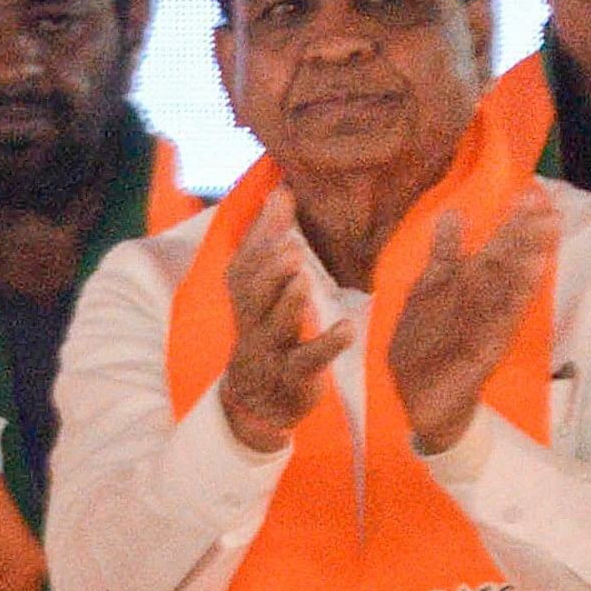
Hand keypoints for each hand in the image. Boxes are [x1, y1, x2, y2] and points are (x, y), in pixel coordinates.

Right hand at [217, 194, 350, 454]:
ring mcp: (269, 352)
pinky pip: (306, 362)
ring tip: (304, 277)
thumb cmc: (267, 332)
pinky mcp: (292, 377)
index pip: (243, 265)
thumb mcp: (263, 289)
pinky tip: (347, 328)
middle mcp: (251, 323)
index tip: (283, 198)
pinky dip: (326, 345)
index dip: (260, 234)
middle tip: (291, 247)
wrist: (256, 401)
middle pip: (250, 295)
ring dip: (287, 303)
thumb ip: (269, 242)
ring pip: (272, 327)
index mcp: (246, 299)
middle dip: (268, 271)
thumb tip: (280, 189)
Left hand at [385, 188, 558, 454]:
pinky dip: (518, 293)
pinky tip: (534, 270)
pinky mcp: (486, 347)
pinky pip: (504, 317)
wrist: (424, 400)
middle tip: (548, 201)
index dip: (513, 222)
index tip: (531, 191)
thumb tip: (453, 213)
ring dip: (529, 256)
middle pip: (507, 260)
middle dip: (525, 232)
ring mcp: (486, 324)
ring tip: (549, 227)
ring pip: (511, 284)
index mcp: (468, 286)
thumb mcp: (426, 293)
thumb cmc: (429, 344)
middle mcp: (482, 302)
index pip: (495, 248)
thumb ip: (443, 255)